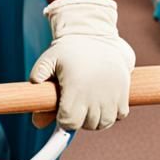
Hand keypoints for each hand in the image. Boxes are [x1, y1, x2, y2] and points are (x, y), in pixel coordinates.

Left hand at [30, 0, 134, 130]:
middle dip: (79, 119)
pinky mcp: (124, 92)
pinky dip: (112, 113)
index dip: (63, 121)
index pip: (69, 123)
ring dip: (96, 119)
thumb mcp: (50, 59)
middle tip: (75, 104)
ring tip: (88, 104)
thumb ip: (39, 77)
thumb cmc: (70, 49)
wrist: (97, 34)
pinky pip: (120, 115)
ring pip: (104, 123)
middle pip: (87, 125)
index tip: (62, 112)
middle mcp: (94, 95)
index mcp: (75, 88)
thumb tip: (35, 112)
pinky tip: (103, 100)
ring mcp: (112, 95)